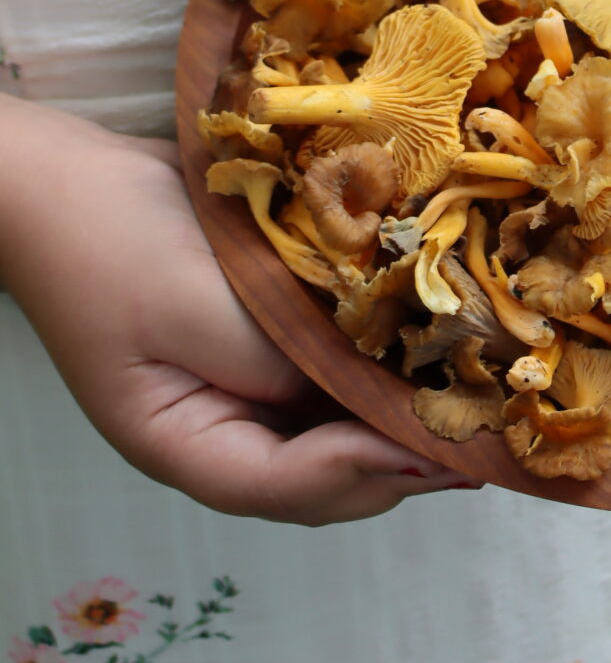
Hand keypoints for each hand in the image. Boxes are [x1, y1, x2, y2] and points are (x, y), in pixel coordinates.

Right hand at [0, 101, 476, 522]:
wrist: (73, 175)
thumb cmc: (114, 242)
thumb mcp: (193, 306)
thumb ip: (276, 357)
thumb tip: (372, 389)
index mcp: (185, 446)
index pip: (284, 487)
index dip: (363, 472)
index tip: (434, 448)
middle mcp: (225, 431)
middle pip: (325, 473)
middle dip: (401, 454)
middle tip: (485, 436)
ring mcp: (248, 389)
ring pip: (340, 424)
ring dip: (402, 410)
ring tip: (478, 397)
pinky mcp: (271, 342)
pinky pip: (336, 368)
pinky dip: (383, 362)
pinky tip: (437, 340)